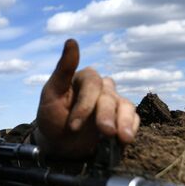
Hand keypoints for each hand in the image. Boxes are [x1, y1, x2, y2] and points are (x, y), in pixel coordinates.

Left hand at [34, 38, 139, 157]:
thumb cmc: (53, 117)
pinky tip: (125, 140)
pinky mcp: (123, 118)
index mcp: (84, 77)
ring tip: (122, 139)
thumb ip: (63, 69)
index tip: (73, 126)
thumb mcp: (51, 94)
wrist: (60, 144)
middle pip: (109, 97)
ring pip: (125, 106)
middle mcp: (102, 87)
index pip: (92, 84)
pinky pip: (133, 119)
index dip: (85, 105)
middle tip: (104, 132)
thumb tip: (71, 41)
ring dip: (124, 122)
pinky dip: (131, 128)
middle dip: (105, 116)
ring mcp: (114, 103)